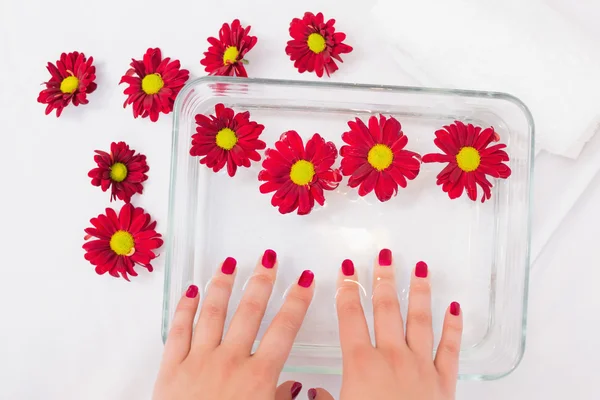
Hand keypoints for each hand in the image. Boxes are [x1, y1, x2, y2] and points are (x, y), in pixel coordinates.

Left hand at [153, 251, 314, 399]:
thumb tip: (296, 389)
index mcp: (257, 378)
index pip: (284, 329)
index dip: (297, 302)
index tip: (304, 280)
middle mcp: (229, 362)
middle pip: (249, 313)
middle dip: (261, 282)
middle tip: (268, 260)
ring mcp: (198, 361)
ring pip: (213, 312)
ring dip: (223, 285)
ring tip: (230, 264)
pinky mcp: (170, 367)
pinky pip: (178, 330)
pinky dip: (185, 307)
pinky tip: (191, 290)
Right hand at [335, 249, 462, 399]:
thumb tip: (310, 391)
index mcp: (361, 364)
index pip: (350, 317)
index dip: (346, 290)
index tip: (346, 269)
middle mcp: (391, 357)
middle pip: (385, 309)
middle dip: (382, 279)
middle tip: (383, 256)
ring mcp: (421, 366)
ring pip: (419, 320)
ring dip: (418, 292)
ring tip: (420, 268)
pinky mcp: (444, 381)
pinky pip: (450, 348)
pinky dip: (453, 327)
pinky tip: (454, 308)